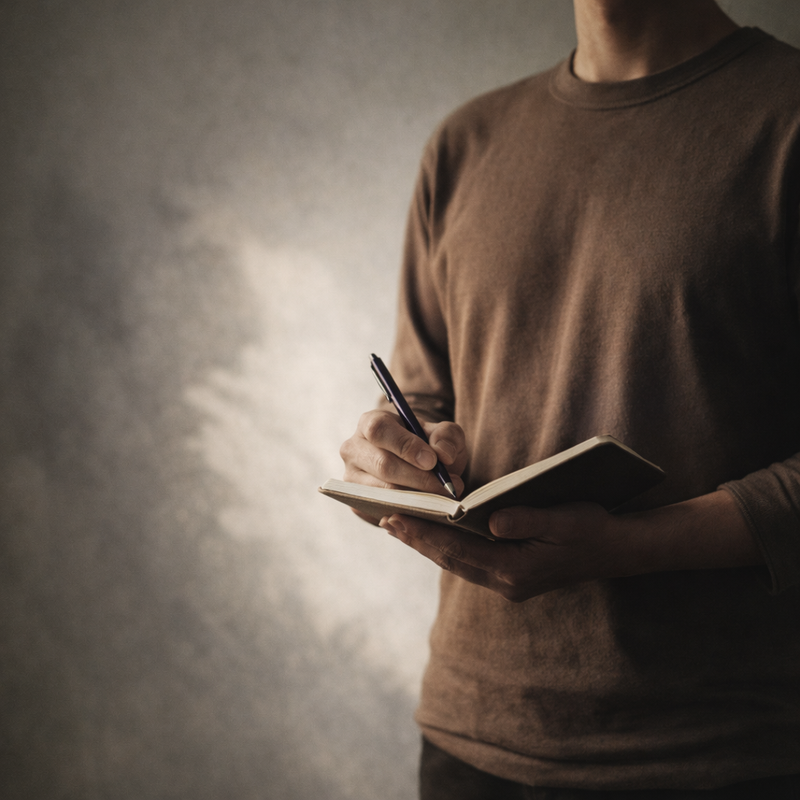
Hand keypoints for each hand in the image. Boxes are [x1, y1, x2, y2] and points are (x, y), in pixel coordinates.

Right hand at [339, 410, 467, 523]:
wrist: (416, 469)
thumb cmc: (426, 446)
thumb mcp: (442, 434)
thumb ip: (447, 436)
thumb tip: (442, 453)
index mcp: (370, 423)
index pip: (379, 430)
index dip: (405, 445)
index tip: (432, 461)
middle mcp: (354, 449)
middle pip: (382, 464)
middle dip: (417, 477)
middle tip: (445, 486)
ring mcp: (351, 478)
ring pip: (382, 491)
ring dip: (416, 497)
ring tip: (443, 497)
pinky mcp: (356, 502)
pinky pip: (381, 510)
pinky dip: (407, 512)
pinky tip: (427, 509)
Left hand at [380, 502, 621, 601]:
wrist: (618, 551)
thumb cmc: (592, 528)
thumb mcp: (565, 519)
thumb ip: (527, 520)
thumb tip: (491, 521)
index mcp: (516, 569)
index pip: (459, 550)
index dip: (425, 534)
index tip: (396, 520)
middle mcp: (507, 582)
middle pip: (451, 560)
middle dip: (418, 540)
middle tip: (386, 521)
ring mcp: (509, 583)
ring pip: (458, 564)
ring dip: (428, 546)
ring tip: (400, 527)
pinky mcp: (512, 577)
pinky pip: (470, 563)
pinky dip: (448, 548)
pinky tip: (435, 536)